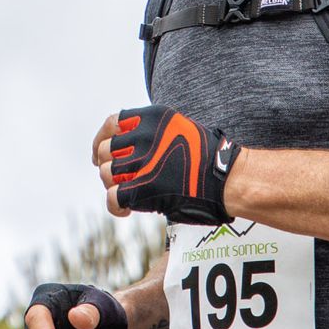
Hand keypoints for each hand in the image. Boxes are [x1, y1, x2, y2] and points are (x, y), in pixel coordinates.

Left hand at [93, 104, 237, 224]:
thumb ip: (154, 133)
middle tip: (120, 179)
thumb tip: (124, 145)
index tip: (100, 154)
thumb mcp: (180, 130)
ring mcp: (143, 162)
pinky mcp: (142, 188)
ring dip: (115, 186)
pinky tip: (127, 210)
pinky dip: (116, 207)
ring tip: (130, 194)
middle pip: (106, 150)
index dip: (102, 139)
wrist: (228, 180)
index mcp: (153, 118)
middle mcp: (145, 136)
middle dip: (109, 166)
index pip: (113, 123)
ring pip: (107, 174)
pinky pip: (113, 198)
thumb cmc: (210, 160)